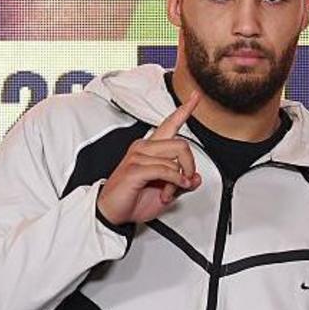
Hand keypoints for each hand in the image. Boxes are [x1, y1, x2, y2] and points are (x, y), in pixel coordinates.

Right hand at [96, 92, 202, 225]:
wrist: (112, 212)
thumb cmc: (133, 199)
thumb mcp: (166, 191)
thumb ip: (182, 182)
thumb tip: (196, 178)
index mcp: (152, 148)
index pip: (170, 124)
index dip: (185, 110)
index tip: (195, 96)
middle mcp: (144, 147)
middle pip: (182, 144)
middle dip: (190, 166)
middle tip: (184, 182)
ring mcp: (138, 156)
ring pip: (175, 159)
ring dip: (179, 181)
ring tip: (169, 192)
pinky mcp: (135, 168)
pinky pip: (166, 170)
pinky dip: (174, 182)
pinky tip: (169, 191)